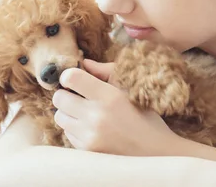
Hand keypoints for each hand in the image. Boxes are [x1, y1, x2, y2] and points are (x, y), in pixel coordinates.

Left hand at [52, 59, 181, 155]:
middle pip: (59, 98)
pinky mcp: (86, 151)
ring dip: (68, 112)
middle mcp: (97, 116)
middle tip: (77, 96)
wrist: (156, 152)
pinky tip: (91, 128)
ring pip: (59, 116)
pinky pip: (67, 133)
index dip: (69, 75)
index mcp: (109, 96)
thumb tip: (83, 63)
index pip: (71, 77)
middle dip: (66, 94)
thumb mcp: (130, 89)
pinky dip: (74, 128)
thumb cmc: (145, 116)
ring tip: (84, 113)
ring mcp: (90, 136)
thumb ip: (105, 72)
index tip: (75, 79)